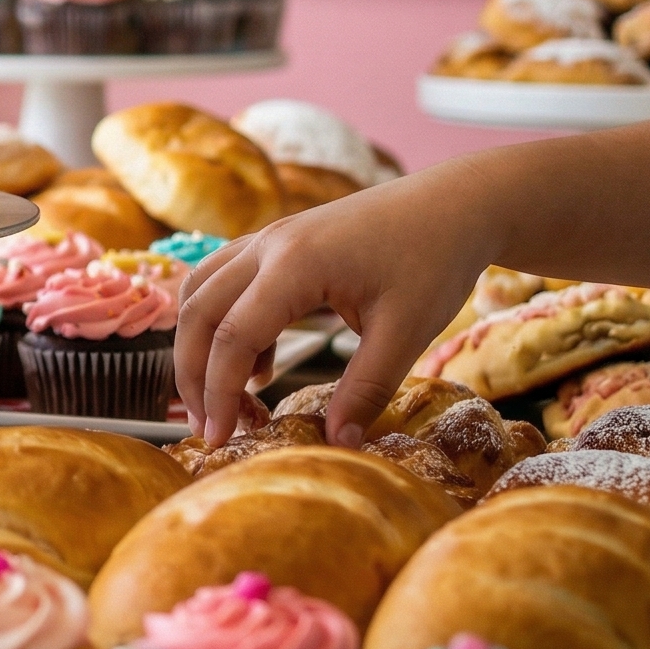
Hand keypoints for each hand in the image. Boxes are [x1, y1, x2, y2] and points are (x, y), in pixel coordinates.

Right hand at [173, 173, 493, 447]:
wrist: (456, 204)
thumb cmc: (435, 259)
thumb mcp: (408, 331)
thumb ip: (367, 389)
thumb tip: (338, 444)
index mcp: (295, 264)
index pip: (233, 336)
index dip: (219, 394)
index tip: (219, 440)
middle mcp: (268, 245)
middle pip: (198, 313)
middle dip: (193, 376)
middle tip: (209, 428)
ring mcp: (268, 239)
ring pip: (201, 292)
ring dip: (199, 346)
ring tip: (222, 399)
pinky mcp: (278, 243)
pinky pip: (224, 281)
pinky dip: (223, 324)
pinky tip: (259, 365)